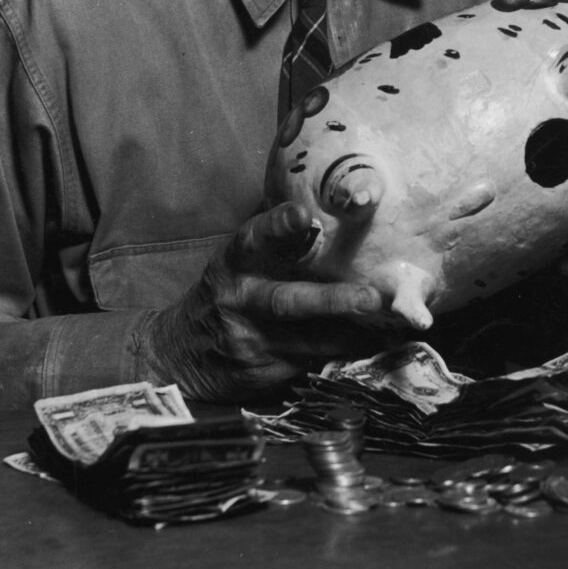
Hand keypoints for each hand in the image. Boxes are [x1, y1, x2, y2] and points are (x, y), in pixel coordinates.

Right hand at [144, 201, 383, 403]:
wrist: (177, 352)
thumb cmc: (226, 292)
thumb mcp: (238, 260)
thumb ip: (274, 238)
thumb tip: (322, 197)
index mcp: (234, 261)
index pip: (254, 238)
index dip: (278, 226)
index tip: (304, 216)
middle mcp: (239, 299)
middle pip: (288, 301)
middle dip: (333, 300)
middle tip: (373, 298)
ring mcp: (248, 339)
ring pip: (306, 340)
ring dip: (351, 335)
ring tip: (390, 329)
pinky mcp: (259, 372)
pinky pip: (307, 363)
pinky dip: (339, 356)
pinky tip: (368, 349)